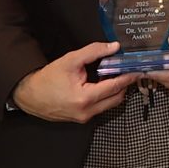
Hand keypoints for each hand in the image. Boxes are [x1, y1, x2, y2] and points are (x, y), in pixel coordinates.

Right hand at [13, 41, 137, 122]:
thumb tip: (114, 47)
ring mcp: (84, 118)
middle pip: (117, 99)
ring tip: (114, 76)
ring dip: (115, 92)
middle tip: (127, 71)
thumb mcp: (71, 60)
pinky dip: (105, 97)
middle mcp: (87, 112)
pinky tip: (101, 85)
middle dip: (124, 85)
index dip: (128, 77)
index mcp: (85, 98)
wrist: (30, 95)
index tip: (138, 69)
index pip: (115, 87)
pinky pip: (100, 108)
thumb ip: (93, 52)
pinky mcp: (81, 120)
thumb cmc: (49, 77)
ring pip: (110, 105)